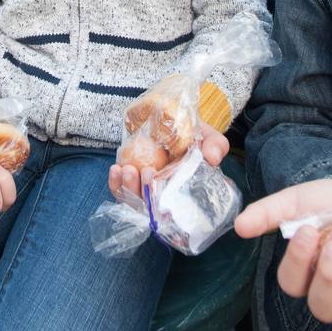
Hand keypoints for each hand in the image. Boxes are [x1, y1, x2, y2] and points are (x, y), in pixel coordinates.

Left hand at [108, 122, 229, 197]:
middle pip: (151, 208)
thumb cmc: (192, 133)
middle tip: (146, 172)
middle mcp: (164, 196)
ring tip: (126, 169)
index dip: (166, 206)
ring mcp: (146, 190)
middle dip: (145, 193)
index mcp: (184, 192)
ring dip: (128, 188)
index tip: (160, 189)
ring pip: (134, 201)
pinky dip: (115, 183)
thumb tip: (213, 158)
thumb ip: (216, 145)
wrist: (170, 120)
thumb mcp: (207, 136)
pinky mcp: (131, 183)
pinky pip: (120, 190)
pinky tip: (116, 169)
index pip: (175, 210)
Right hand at [235, 176, 331, 330]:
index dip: (297, 261)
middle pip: (321, 307)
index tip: (307, 230)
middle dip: (328, 279)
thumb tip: (239, 227)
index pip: (291, 283)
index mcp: (304, 273)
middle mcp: (328, 292)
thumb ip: (267, 213)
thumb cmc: (329, 200)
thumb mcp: (297, 201)